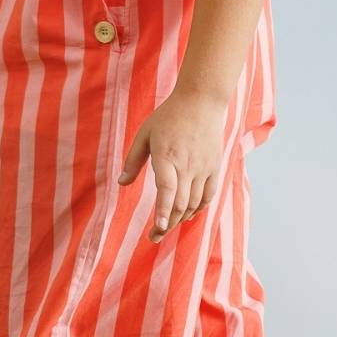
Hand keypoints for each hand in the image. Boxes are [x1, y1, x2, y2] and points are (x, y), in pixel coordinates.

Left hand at [118, 91, 224, 242]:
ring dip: (180, 218)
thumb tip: (121, 183)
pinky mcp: (215, 167)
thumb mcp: (145, 134)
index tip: (158, 227)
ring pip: (194, 203)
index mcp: (167, 156)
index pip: (167, 189)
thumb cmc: (168, 116)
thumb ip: (133, 161)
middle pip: (180, 203)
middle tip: (154, 236)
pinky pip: (208, 195)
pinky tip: (187, 214)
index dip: (162, 210)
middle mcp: (187, 165)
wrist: (201, 101)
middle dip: (167, 224)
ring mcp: (204, 167)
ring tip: (166, 225)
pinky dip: (198, 208)